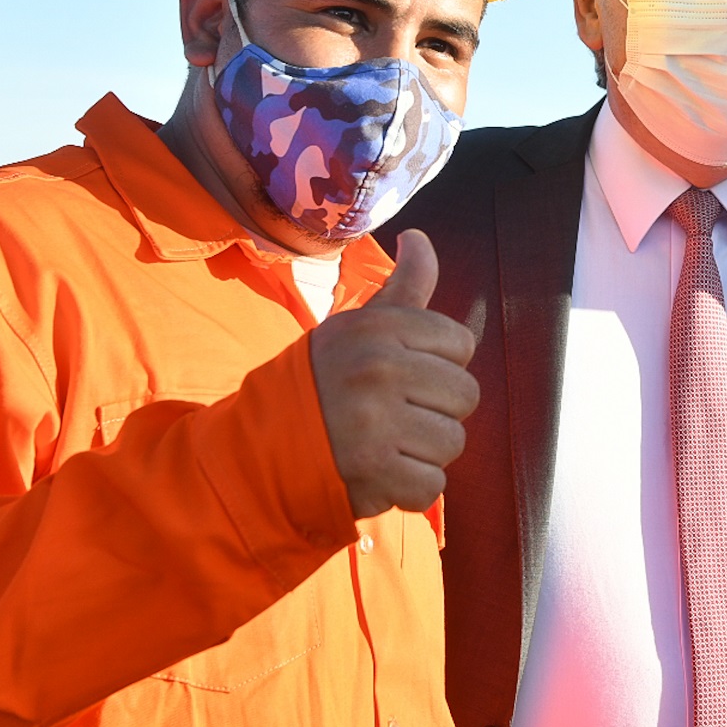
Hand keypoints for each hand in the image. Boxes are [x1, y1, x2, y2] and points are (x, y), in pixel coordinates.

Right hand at [310, 229, 478, 517]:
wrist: (261, 445)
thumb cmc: (325, 379)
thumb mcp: (358, 324)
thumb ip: (404, 285)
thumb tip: (418, 238)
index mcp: (380, 328)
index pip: (461, 344)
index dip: (439, 364)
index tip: (404, 375)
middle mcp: (379, 368)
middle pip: (465, 395)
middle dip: (436, 411)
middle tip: (396, 414)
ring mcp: (377, 422)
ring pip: (453, 442)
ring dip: (425, 452)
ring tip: (388, 443)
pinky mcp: (374, 472)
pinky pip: (432, 485)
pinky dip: (411, 488)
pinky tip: (382, 472)